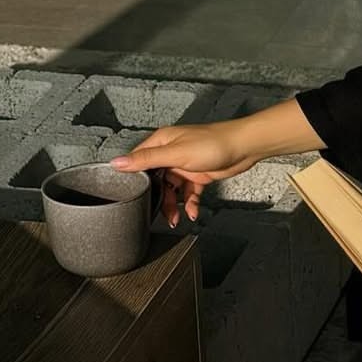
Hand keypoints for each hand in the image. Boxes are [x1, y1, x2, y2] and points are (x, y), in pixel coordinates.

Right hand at [110, 120, 254, 228]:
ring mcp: (184, 165)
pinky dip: (189, 204)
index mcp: (161, 142)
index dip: (134, 178)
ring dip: (173, 205)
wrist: (243, 148)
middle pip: (155, 180)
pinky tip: (191, 212)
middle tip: (158, 213)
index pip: (138, 161)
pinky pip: (187, 194)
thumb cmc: (214, 143)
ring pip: (171, 190)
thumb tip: (117, 162)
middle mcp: (171, 153)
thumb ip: (146, 160)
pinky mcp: (197, 176)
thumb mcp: (176, 154)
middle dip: (157, 198)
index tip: (131, 194)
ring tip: (176, 218)